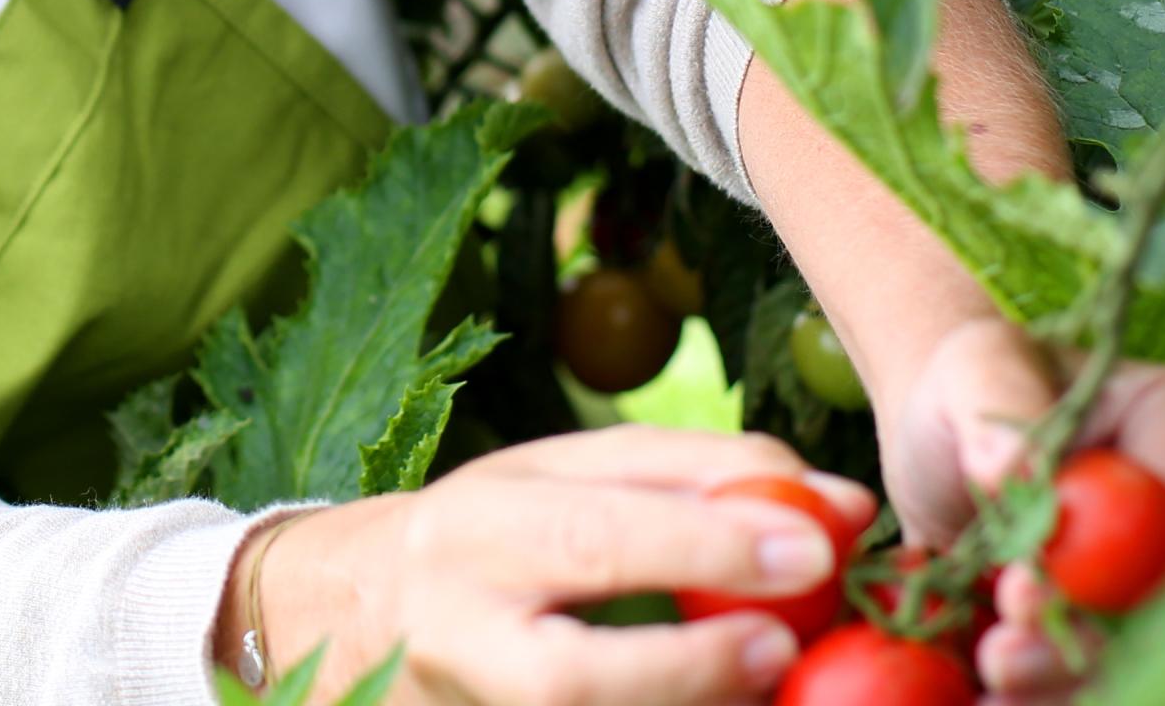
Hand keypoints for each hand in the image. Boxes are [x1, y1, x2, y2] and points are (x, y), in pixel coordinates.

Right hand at [228, 426, 875, 705]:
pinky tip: (717, 704)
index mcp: (489, 514)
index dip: (717, 523)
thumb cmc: (482, 544)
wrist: (326, 619)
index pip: (606, 506)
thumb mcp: (556, 484)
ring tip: (763, 679)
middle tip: (792, 619)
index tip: (822, 534)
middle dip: (692, 627)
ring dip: (673, 698)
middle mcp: (462, 606)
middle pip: (573, 627)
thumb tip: (838, 505)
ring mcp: (457, 689)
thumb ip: (688, 481)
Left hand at [875, 317, 1164, 700]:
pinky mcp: (1139, 632)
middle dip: (1090, 643)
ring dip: (1070, 686)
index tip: (1020, 589)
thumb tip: (1009, 470)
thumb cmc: (978, 382)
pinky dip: (1056, 697)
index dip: (1114, 560)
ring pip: (1150, 656)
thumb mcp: (975, 366)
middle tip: (1000, 657)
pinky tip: (993, 704)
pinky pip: (1118, 678)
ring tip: (991, 686)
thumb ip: (998, 407)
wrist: (955, 440)